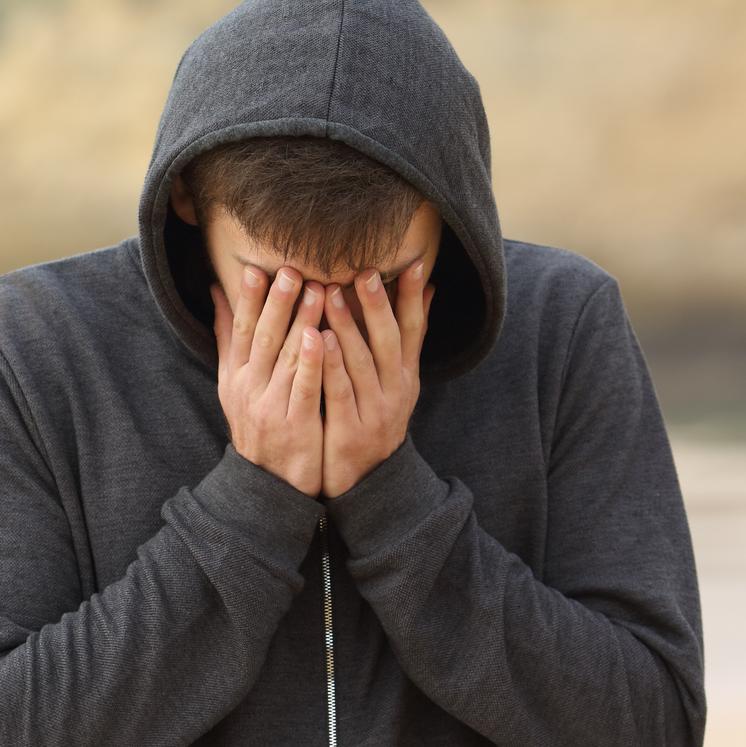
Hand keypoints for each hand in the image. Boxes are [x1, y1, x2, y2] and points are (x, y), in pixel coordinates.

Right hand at [211, 265, 325, 495]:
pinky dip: (310, 362)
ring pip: (285, 358)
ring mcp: (269, 406)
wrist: (268, 482)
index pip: (239, 329)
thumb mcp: (234, 382)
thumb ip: (228, 337)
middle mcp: (247, 388)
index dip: (247, 299)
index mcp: (235, 375)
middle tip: (291, 269)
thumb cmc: (258, 423)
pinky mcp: (293, 424)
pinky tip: (321, 338)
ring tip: (317, 291)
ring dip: (300, 323)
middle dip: (277, 302)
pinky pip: (302, 388)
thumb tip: (218, 292)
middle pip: (262, 338)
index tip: (255, 268)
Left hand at [321, 261, 432, 496]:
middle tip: (364, 270)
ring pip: (361, 362)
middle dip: (378, 304)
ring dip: (347, 326)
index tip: (414, 263)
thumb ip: (407, 340)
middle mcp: (396, 390)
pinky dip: (330, 366)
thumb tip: (428, 291)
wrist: (366, 482)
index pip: (414, 329)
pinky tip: (317, 341)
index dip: (414, 297)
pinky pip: (340, 392)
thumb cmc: (374, 420)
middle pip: (389, 340)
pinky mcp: (350, 430)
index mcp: (406, 376)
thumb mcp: (398, 382)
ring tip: (331, 293)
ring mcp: (375, 411)